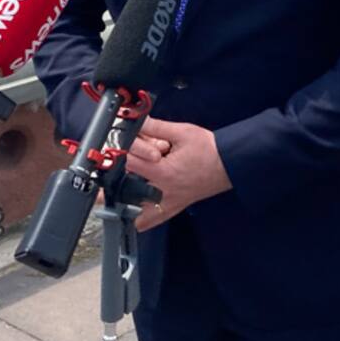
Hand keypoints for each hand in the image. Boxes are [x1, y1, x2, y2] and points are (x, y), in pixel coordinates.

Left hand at [126, 117, 230, 231]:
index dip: (120, 155)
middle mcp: (163, 192)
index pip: (130, 165)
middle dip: (115, 184)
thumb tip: (137, 120)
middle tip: (109, 175)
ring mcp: (169, 202)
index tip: (115, 149)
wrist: (230, 163)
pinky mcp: (175, 206)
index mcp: (163, 172)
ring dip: (125, 206)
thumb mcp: (182, 132)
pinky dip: (141, 218)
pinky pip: (153, 220)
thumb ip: (155, 127)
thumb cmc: (209, 149)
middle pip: (127, 193)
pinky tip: (134, 210)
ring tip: (117, 194)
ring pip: (137, 216)